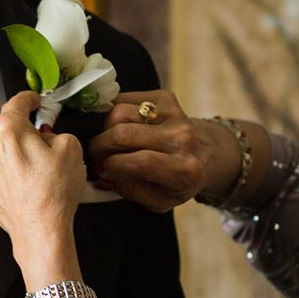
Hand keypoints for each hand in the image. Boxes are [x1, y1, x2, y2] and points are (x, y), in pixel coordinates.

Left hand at [0, 91, 86, 259]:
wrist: (40, 229)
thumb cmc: (53, 193)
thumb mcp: (71, 147)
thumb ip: (56, 131)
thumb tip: (47, 135)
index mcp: (8, 128)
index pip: (17, 101)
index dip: (30, 99)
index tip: (33, 101)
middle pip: (3, 126)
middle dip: (20, 130)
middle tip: (39, 142)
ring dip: (10, 152)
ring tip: (32, 169)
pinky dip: (4, 173)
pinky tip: (22, 183)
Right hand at [85, 90, 228, 212]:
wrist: (204, 153)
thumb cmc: (177, 182)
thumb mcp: (159, 201)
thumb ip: (130, 191)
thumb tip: (103, 172)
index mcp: (184, 170)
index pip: (140, 162)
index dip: (111, 165)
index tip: (98, 170)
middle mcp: (182, 138)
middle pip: (123, 133)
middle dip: (99, 145)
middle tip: (94, 155)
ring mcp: (174, 113)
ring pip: (119, 112)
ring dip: (105, 128)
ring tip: (108, 141)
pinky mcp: (165, 97)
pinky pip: (124, 99)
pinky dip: (113, 112)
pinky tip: (118, 126)